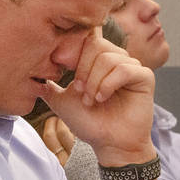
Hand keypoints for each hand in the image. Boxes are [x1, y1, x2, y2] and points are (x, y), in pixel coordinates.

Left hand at [37, 30, 154, 166]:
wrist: (108, 143)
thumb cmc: (88, 122)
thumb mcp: (61, 101)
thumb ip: (49, 85)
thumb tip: (34, 74)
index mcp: (96, 60)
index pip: (86, 37)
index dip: (73, 50)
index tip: (62, 67)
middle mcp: (115, 59)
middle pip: (96, 44)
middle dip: (82, 70)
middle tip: (79, 92)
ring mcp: (130, 66)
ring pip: (108, 58)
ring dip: (94, 81)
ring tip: (91, 100)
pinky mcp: (144, 77)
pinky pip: (125, 69)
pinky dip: (109, 84)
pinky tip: (103, 98)